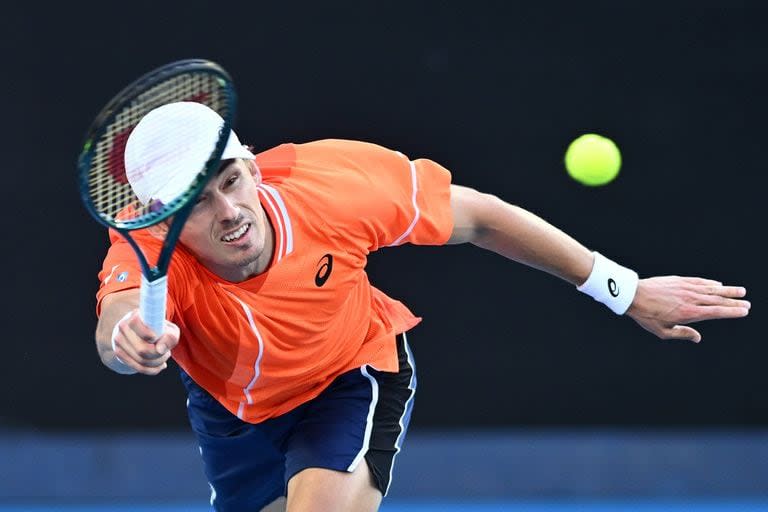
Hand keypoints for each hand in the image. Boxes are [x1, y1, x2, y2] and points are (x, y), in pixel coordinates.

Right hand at [111, 310, 179, 374]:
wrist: (142, 332)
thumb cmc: (159, 329)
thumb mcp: (169, 329)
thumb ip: (170, 337)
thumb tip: (160, 350)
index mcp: (135, 316)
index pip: (136, 325)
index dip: (147, 334)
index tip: (155, 337)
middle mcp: (123, 327)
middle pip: (142, 350)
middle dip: (160, 355)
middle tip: (168, 352)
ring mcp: (118, 341)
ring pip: (141, 361)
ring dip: (158, 362)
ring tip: (165, 355)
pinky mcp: (119, 353)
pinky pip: (139, 368)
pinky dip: (153, 369)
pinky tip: (161, 365)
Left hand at [626, 276, 749, 342]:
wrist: (633, 295)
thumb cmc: (646, 315)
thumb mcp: (662, 331)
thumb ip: (682, 334)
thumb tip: (697, 338)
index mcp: (689, 313)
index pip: (716, 312)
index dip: (732, 311)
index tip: (744, 311)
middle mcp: (691, 299)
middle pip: (718, 300)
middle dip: (734, 302)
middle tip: (747, 303)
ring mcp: (686, 288)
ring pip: (711, 289)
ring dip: (727, 290)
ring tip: (741, 291)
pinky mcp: (679, 280)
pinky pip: (699, 281)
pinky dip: (710, 283)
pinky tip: (718, 284)